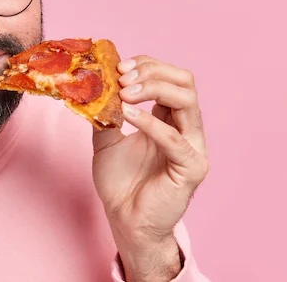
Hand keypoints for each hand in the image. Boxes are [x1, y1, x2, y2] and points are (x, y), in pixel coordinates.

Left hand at [91, 55, 207, 280]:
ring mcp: (193, 148)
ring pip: (188, 101)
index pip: (171, 77)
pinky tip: (128, 116)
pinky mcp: (192, 168)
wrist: (125, 220)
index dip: (146, 66)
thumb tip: (93, 83)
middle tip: (121, 77)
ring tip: (123, 94)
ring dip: (153, 89)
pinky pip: (175, 139)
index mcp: (171, 118)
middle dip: (152, 72)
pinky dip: (150, 122)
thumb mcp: (106, 138)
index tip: (118, 67)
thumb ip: (106, 112)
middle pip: (185, 82)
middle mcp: (187, 129)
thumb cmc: (121, 182)